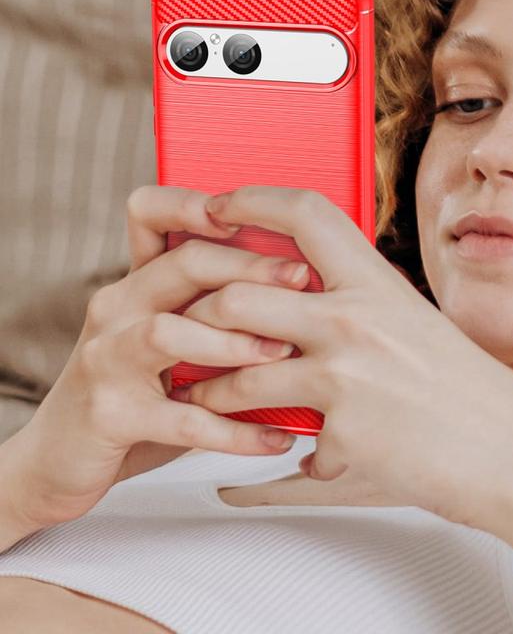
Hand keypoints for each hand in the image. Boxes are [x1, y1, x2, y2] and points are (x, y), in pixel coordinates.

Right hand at [16, 186, 309, 529]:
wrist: (61, 457)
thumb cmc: (135, 389)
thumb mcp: (168, 335)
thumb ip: (213, 307)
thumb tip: (302, 288)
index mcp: (137, 282)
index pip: (150, 215)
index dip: (191, 205)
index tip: (246, 216)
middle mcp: (117, 308)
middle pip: (183, 264)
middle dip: (249, 267)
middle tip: (301, 277)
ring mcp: (107, 359)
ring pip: (172, 332)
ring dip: (235, 342)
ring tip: (285, 353)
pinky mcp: (111, 415)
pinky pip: (183, 419)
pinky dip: (235, 430)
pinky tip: (277, 437)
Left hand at [171, 185, 512, 530]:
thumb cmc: (469, 389)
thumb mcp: (414, 324)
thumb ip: (361, 307)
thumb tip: (307, 299)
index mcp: (377, 283)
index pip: (305, 214)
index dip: (252, 200)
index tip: (216, 208)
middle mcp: (355, 320)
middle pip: (238, 295)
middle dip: (199, 316)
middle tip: (186, 331)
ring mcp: (345, 377)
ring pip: (236, 376)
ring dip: (208, 394)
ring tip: (200, 402)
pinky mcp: (342, 435)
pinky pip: (284, 446)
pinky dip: (277, 459)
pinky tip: (287, 463)